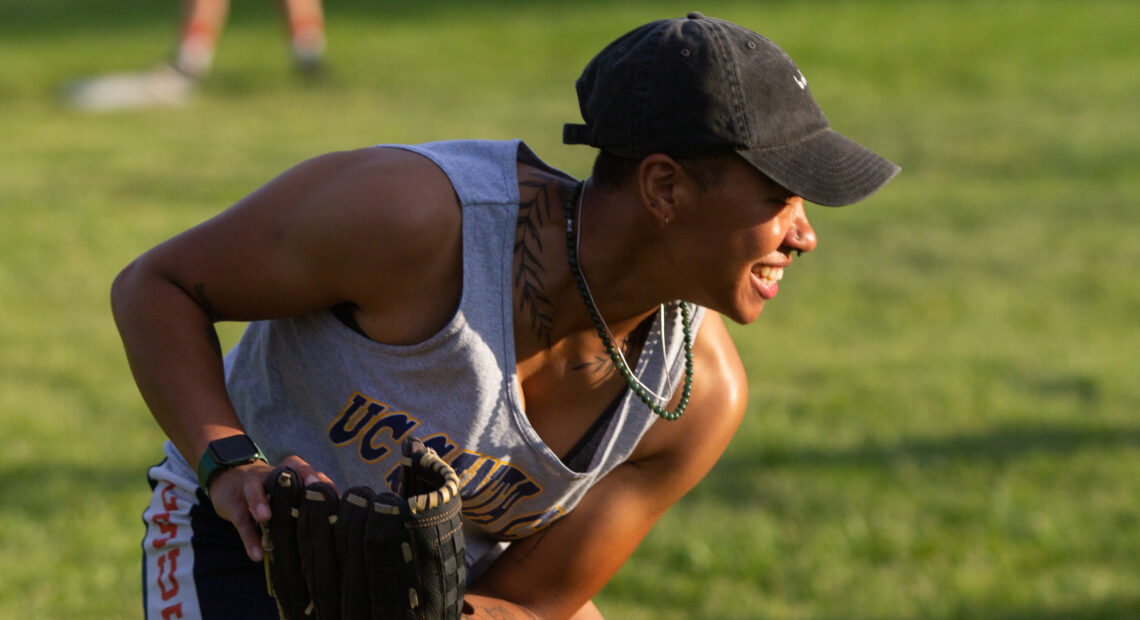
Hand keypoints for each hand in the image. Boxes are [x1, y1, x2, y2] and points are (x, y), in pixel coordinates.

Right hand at [208, 454, 336, 560]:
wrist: (225, 481)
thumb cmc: (266, 492)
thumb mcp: (283, 492)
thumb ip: (302, 503)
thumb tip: (332, 527)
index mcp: (286, 473)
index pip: (304, 468)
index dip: (318, 479)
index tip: (334, 497)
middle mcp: (270, 475)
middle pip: (285, 471)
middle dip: (298, 480)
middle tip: (311, 499)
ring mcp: (249, 486)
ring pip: (255, 488)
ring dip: (260, 502)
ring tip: (266, 518)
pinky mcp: (233, 504)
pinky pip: (241, 520)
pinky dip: (249, 538)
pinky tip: (257, 554)